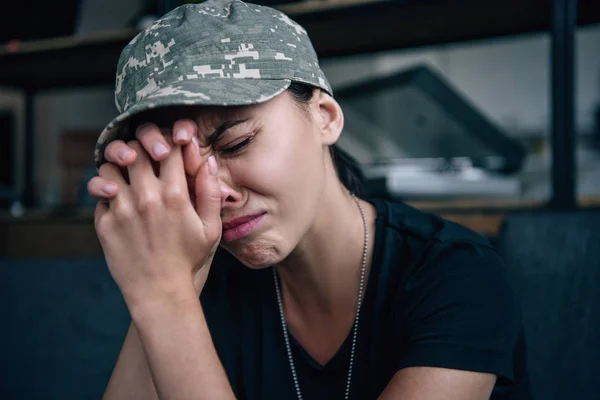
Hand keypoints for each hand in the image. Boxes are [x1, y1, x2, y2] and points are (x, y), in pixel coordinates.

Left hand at [93, 136, 220, 306]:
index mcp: (175, 195)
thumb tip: (210, 162)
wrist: (159, 291)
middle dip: (142, 147)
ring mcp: (122, 209)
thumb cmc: (188, 259)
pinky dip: (107, 189)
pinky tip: (119, 197)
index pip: (169, 148)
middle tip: (147, 155)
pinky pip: (99, 192)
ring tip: (128, 173)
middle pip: (136, 149)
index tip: (171, 145)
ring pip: (110, 166)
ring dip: (118, 165)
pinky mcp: (105, 222)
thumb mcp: (211, 228)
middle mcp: (146, 197)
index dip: (170, 140)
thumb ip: (211, 192)